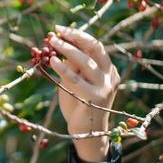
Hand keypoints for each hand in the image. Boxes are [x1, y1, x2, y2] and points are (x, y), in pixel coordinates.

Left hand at [47, 24, 119, 140]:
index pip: (96, 46)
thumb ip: (72, 67)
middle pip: (94, 49)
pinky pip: (76, 79)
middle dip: (76, 37)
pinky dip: (63, 68)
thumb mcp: (75, 82)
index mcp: (109, 70)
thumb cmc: (78, 106)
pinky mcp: (94, 97)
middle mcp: (110, 76)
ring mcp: (104, 87)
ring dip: (67, 49)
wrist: (86, 134)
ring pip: (85, 61)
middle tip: (57, 31)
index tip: (62, 29)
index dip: (79, 35)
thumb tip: (58, 44)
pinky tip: (53, 61)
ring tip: (52, 42)